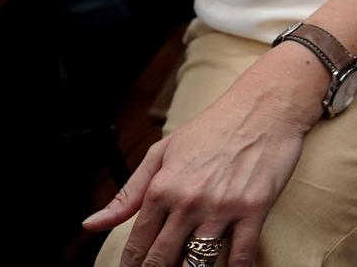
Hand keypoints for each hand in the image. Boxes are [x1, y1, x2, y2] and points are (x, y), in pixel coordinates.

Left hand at [84, 46, 323, 266]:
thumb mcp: (163, 153)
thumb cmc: (213, 127)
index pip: (137, 245)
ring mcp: (223, 207)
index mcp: (162, 188)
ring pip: (198, 263)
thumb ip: (128, 193)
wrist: (265, 106)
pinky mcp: (255, 209)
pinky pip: (241, 255)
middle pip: (162, 260)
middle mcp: (188, 201)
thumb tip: (91, 224)